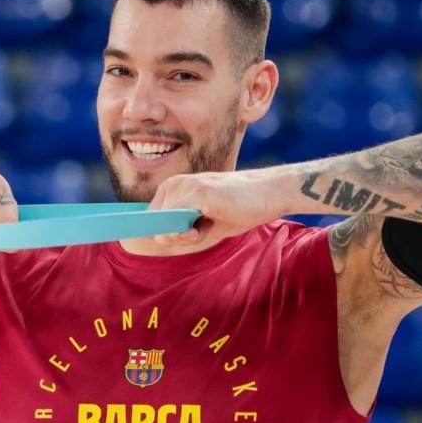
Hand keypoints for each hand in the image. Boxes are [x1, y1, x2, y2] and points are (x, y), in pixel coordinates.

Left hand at [147, 171, 282, 246]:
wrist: (270, 194)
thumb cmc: (238, 209)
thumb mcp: (204, 226)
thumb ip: (180, 233)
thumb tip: (158, 239)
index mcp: (174, 188)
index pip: (151, 220)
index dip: (167, 234)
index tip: (187, 233)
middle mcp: (175, 183)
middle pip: (155, 225)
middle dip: (177, 236)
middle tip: (203, 228)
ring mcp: (185, 186)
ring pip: (165, 225)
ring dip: (187, 235)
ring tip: (210, 222)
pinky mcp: (199, 192)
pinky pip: (178, 221)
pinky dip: (193, 232)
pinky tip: (210, 224)